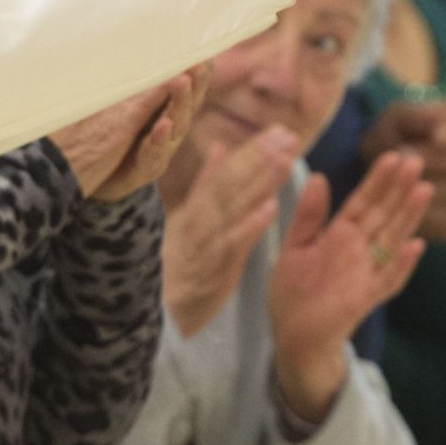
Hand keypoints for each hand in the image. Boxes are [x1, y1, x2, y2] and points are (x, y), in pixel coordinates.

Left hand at [53, 67, 212, 201]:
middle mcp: (169, 132)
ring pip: (175, 127)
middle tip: (198, 63)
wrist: (99, 184)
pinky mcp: (144, 171)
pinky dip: (159, 138)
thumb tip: (145, 49)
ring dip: (179, 104)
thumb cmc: (118, 140)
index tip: (205, 52)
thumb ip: (142, 86)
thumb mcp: (129, 109)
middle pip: (187, 105)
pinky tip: (162, 125)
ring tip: (182, 82)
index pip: (186, 89)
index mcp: (166, 113)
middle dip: (195, 83)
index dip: (198, 73)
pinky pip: (154, 154)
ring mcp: (159, 152)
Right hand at [162, 125, 298, 334]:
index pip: (226, 172)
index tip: (279, 130)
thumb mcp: (187, 218)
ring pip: (233, 207)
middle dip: (259, 157)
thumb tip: (220, 146)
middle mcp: (199, 220)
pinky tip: (271, 208)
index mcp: (196, 207)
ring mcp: (204, 244)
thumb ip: (206, 182)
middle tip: (287, 135)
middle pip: (230, 183)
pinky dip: (250, 226)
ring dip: (259, 183)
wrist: (158, 314)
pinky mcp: (210, 270)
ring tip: (285, 159)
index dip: (253, 151)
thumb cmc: (177, 264)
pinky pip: (231, 245)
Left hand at [266, 151, 431, 422]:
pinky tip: (415, 245)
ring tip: (424, 189)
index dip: (378, 181)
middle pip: (382, 215)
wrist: (292, 338)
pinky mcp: (365, 298)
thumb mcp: (295, 246)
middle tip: (416, 159)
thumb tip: (318, 176)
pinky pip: (387, 280)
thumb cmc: (294, 293)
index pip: (363, 202)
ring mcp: (365, 274)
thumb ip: (308, 215)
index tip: (393, 156)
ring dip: (408, 216)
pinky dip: (401, 264)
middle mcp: (358, 251)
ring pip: (391, 239)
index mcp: (340, 235)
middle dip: (398, 189)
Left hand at [363, 99, 445, 240]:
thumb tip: (439, 138)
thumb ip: (420, 120)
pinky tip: (408, 206)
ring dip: (433, 188)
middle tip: (405, 162)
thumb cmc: (400, 135)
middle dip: (438, 161)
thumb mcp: (402, 119)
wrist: (396, 169)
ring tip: (402, 184)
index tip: (437, 137)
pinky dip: (433, 213)